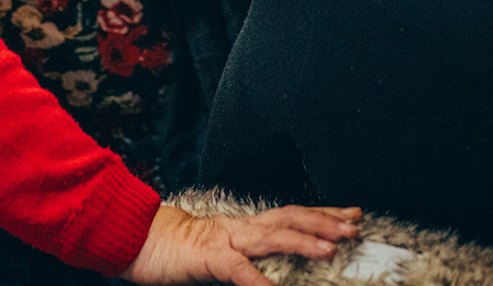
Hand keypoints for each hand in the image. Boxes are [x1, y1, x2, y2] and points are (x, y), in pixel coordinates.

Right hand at [123, 203, 359, 285]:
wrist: (139, 240)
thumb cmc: (181, 251)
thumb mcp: (224, 254)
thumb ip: (252, 259)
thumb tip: (282, 272)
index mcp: (246, 226)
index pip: (292, 214)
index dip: (323, 213)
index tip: (353, 214)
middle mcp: (241, 227)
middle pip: (288, 217)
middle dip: (323, 221)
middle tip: (353, 227)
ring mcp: (224, 239)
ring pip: (269, 236)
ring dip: (301, 241)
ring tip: (328, 248)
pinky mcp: (207, 257)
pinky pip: (236, 269)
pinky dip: (256, 279)